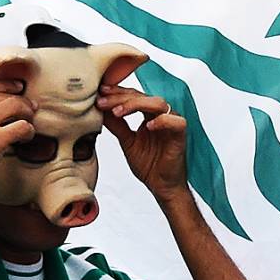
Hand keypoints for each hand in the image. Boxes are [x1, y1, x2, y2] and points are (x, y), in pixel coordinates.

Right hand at [0, 80, 36, 204]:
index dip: (7, 85)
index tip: (18, 88)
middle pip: (3, 95)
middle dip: (21, 101)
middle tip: (31, 108)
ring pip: (14, 106)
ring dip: (27, 114)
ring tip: (29, 123)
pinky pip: (20, 127)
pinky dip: (28, 131)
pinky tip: (26, 138)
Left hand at [97, 85, 188, 202]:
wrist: (161, 186)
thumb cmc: (149, 164)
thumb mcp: (126, 141)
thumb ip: (116, 125)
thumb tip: (100, 110)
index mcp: (148, 115)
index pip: (133, 96)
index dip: (116, 93)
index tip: (99, 94)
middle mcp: (161, 115)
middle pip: (142, 96)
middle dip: (120, 97)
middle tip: (102, 102)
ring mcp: (171, 123)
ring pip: (158, 103)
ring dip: (136, 105)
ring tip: (118, 112)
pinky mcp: (181, 135)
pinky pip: (176, 121)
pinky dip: (163, 121)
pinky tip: (148, 126)